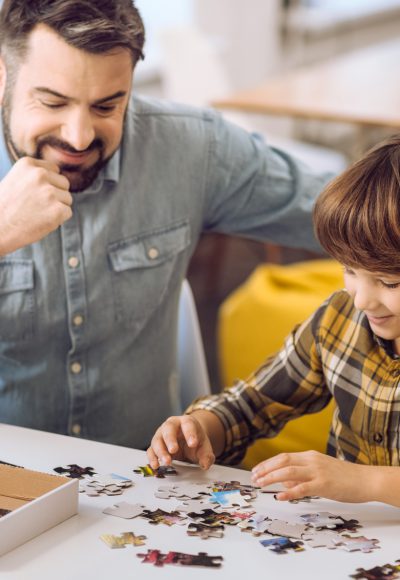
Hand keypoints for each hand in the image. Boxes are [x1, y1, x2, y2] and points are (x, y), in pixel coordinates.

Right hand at [0, 157, 72, 254]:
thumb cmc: (4, 209)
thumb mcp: (16, 181)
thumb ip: (35, 177)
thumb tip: (60, 180)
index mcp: (28, 163)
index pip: (54, 170)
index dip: (48, 185)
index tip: (33, 195)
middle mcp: (40, 174)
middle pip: (64, 184)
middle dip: (55, 195)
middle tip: (35, 207)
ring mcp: (49, 192)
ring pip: (67, 199)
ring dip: (56, 208)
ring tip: (36, 214)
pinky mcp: (57, 209)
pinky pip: (67, 213)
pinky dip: (58, 220)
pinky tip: (40, 222)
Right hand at [147, 414, 215, 469]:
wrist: (188, 440)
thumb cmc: (195, 440)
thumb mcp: (204, 447)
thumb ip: (207, 455)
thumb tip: (205, 464)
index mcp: (186, 422)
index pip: (187, 424)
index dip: (190, 433)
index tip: (193, 444)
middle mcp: (172, 425)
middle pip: (168, 429)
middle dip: (170, 440)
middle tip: (174, 450)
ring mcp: (162, 434)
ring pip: (157, 440)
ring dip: (161, 451)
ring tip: (167, 462)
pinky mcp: (156, 445)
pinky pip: (151, 450)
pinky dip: (152, 458)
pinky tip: (156, 465)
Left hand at [251, 450, 372, 502]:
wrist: (365, 480)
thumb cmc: (343, 477)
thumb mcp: (320, 471)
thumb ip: (302, 475)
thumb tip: (283, 482)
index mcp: (309, 456)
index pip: (283, 457)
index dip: (267, 464)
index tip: (256, 471)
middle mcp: (311, 460)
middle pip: (282, 461)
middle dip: (265, 469)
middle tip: (253, 478)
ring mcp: (317, 472)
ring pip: (288, 472)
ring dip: (271, 478)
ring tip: (260, 485)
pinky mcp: (324, 484)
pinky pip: (302, 488)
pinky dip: (289, 492)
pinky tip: (279, 496)